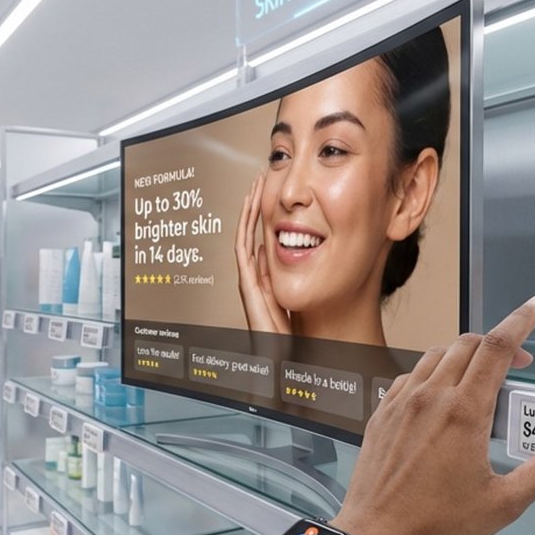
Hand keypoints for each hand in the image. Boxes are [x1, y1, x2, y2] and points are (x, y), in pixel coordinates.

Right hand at [235, 173, 290, 334]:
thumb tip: (278, 251)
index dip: (264, 214)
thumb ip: (282, 276)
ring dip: (249, 211)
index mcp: (264, 276)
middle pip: (250, 231)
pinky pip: (243, 250)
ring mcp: (248, 278)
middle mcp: (253, 274)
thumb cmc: (287, 334)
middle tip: (259, 179)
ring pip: (244, 235)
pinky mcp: (247, 285)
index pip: (262, 237)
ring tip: (254, 187)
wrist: (279, 355)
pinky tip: (251, 211)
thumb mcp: (291, 297)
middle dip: (254, 205)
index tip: (269, 192)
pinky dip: (246, 228)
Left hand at [331, 297, 534, 534]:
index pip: (496, 349)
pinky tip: (440, 396)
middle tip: (518, 363)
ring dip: (463, 355)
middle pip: (466, 345)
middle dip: (496, 342)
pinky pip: (410, 377)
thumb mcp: (502, 504)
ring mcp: (401, 403)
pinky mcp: (381, 415)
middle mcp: (430, 397)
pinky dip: (432, 373)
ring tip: (481, 377)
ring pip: (435, 356)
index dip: (519, 322)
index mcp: (463, 412)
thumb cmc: (439, 524)